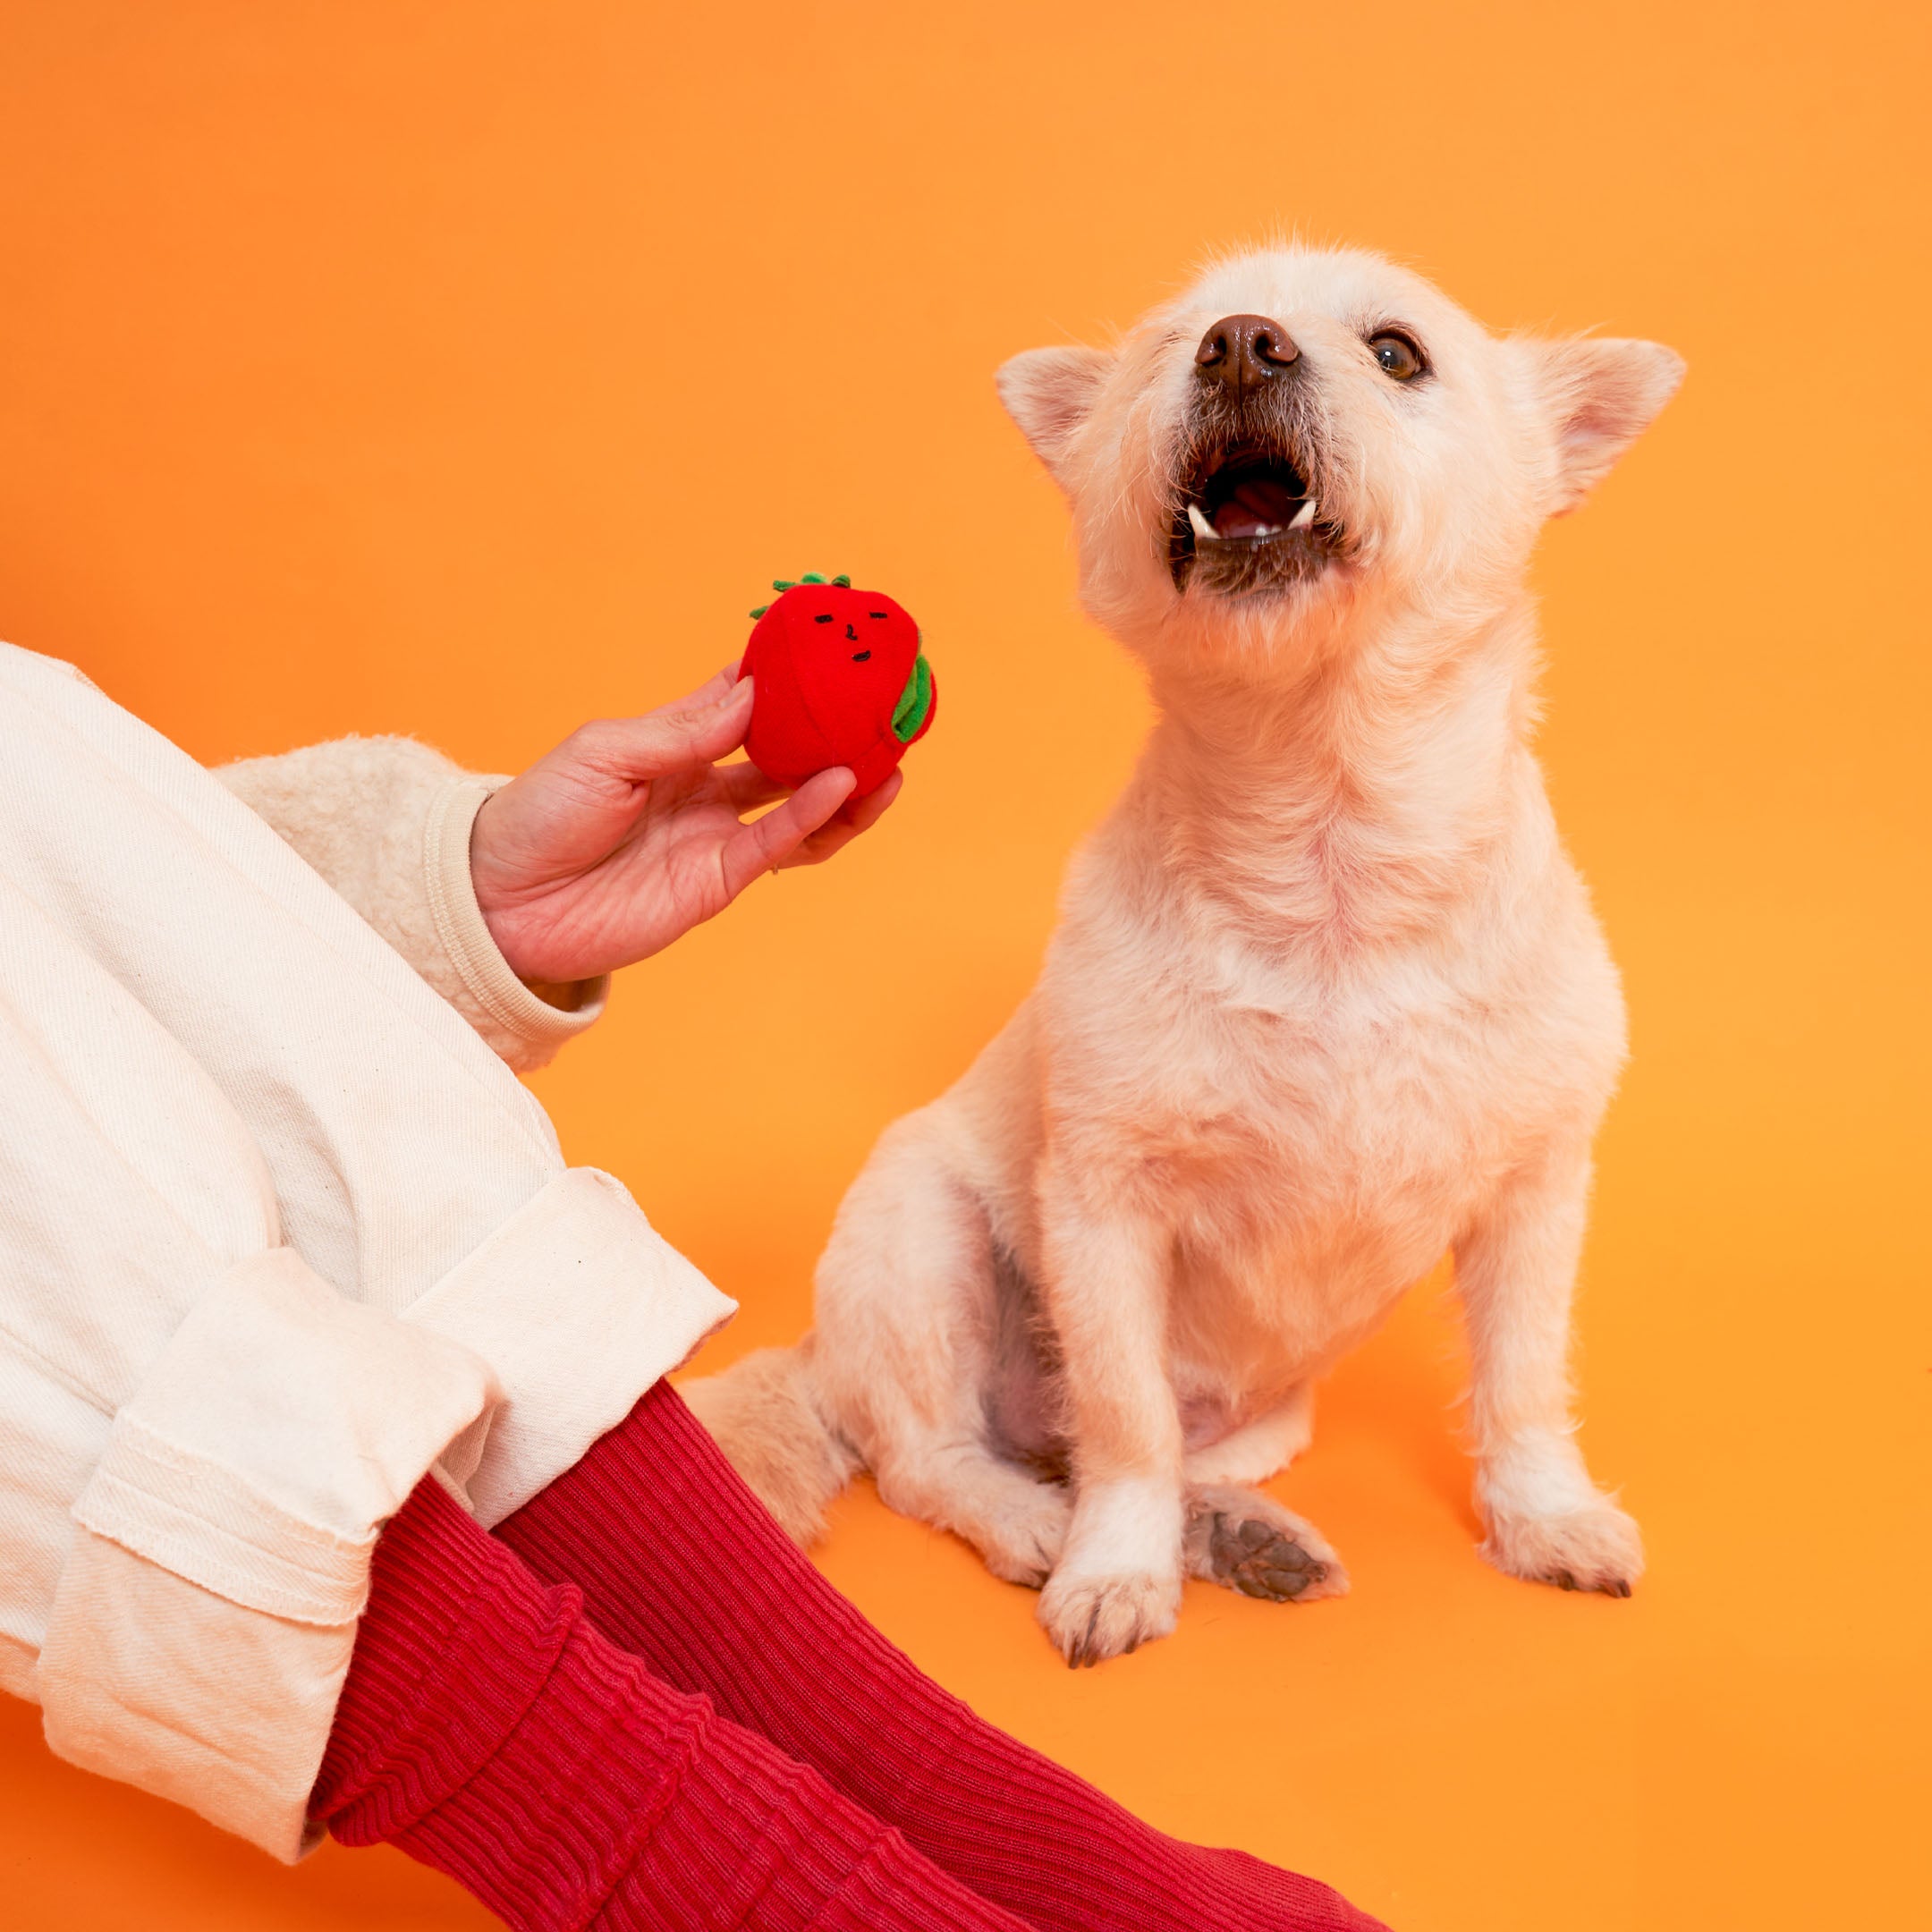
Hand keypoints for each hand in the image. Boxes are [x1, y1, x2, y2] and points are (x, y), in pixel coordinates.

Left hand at [469, 665, 902, 984]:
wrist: (501, 901)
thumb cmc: (539, 815)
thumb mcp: (605, 752)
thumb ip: (682, 729)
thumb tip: (753, 694)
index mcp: (676, 746)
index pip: (746, 705)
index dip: (788, 680)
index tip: (833, 650)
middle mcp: (707, 788)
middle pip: (789, 756)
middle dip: (836, 733)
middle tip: (881, 704)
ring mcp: (716, 836)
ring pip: (801, 807)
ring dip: (846, 783)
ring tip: (886, 755)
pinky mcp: (717, 882)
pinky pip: (778, 845)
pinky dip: (814, 817)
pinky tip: (841, 785)